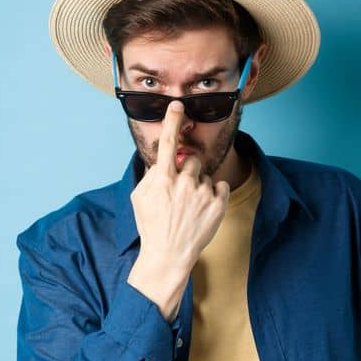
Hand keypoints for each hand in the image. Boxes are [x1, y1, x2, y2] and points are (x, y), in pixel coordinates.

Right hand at [126, 101, 230, 318]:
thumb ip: (151, 175)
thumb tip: (161, 161)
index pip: (167, 143)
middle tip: (181, 192)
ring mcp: (203, 193)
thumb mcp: (140, 198)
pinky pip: (220, 185)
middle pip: (191, 160)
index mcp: (162, 179)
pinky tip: (203, 209)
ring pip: (205, 174)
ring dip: (200, 185)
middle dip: (187, 171)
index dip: (172, 122)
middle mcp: (184, 183)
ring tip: (190, 206)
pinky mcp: (219, 204)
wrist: (169, 254)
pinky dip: (214, 194)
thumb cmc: (152, 225)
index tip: (177, 106)